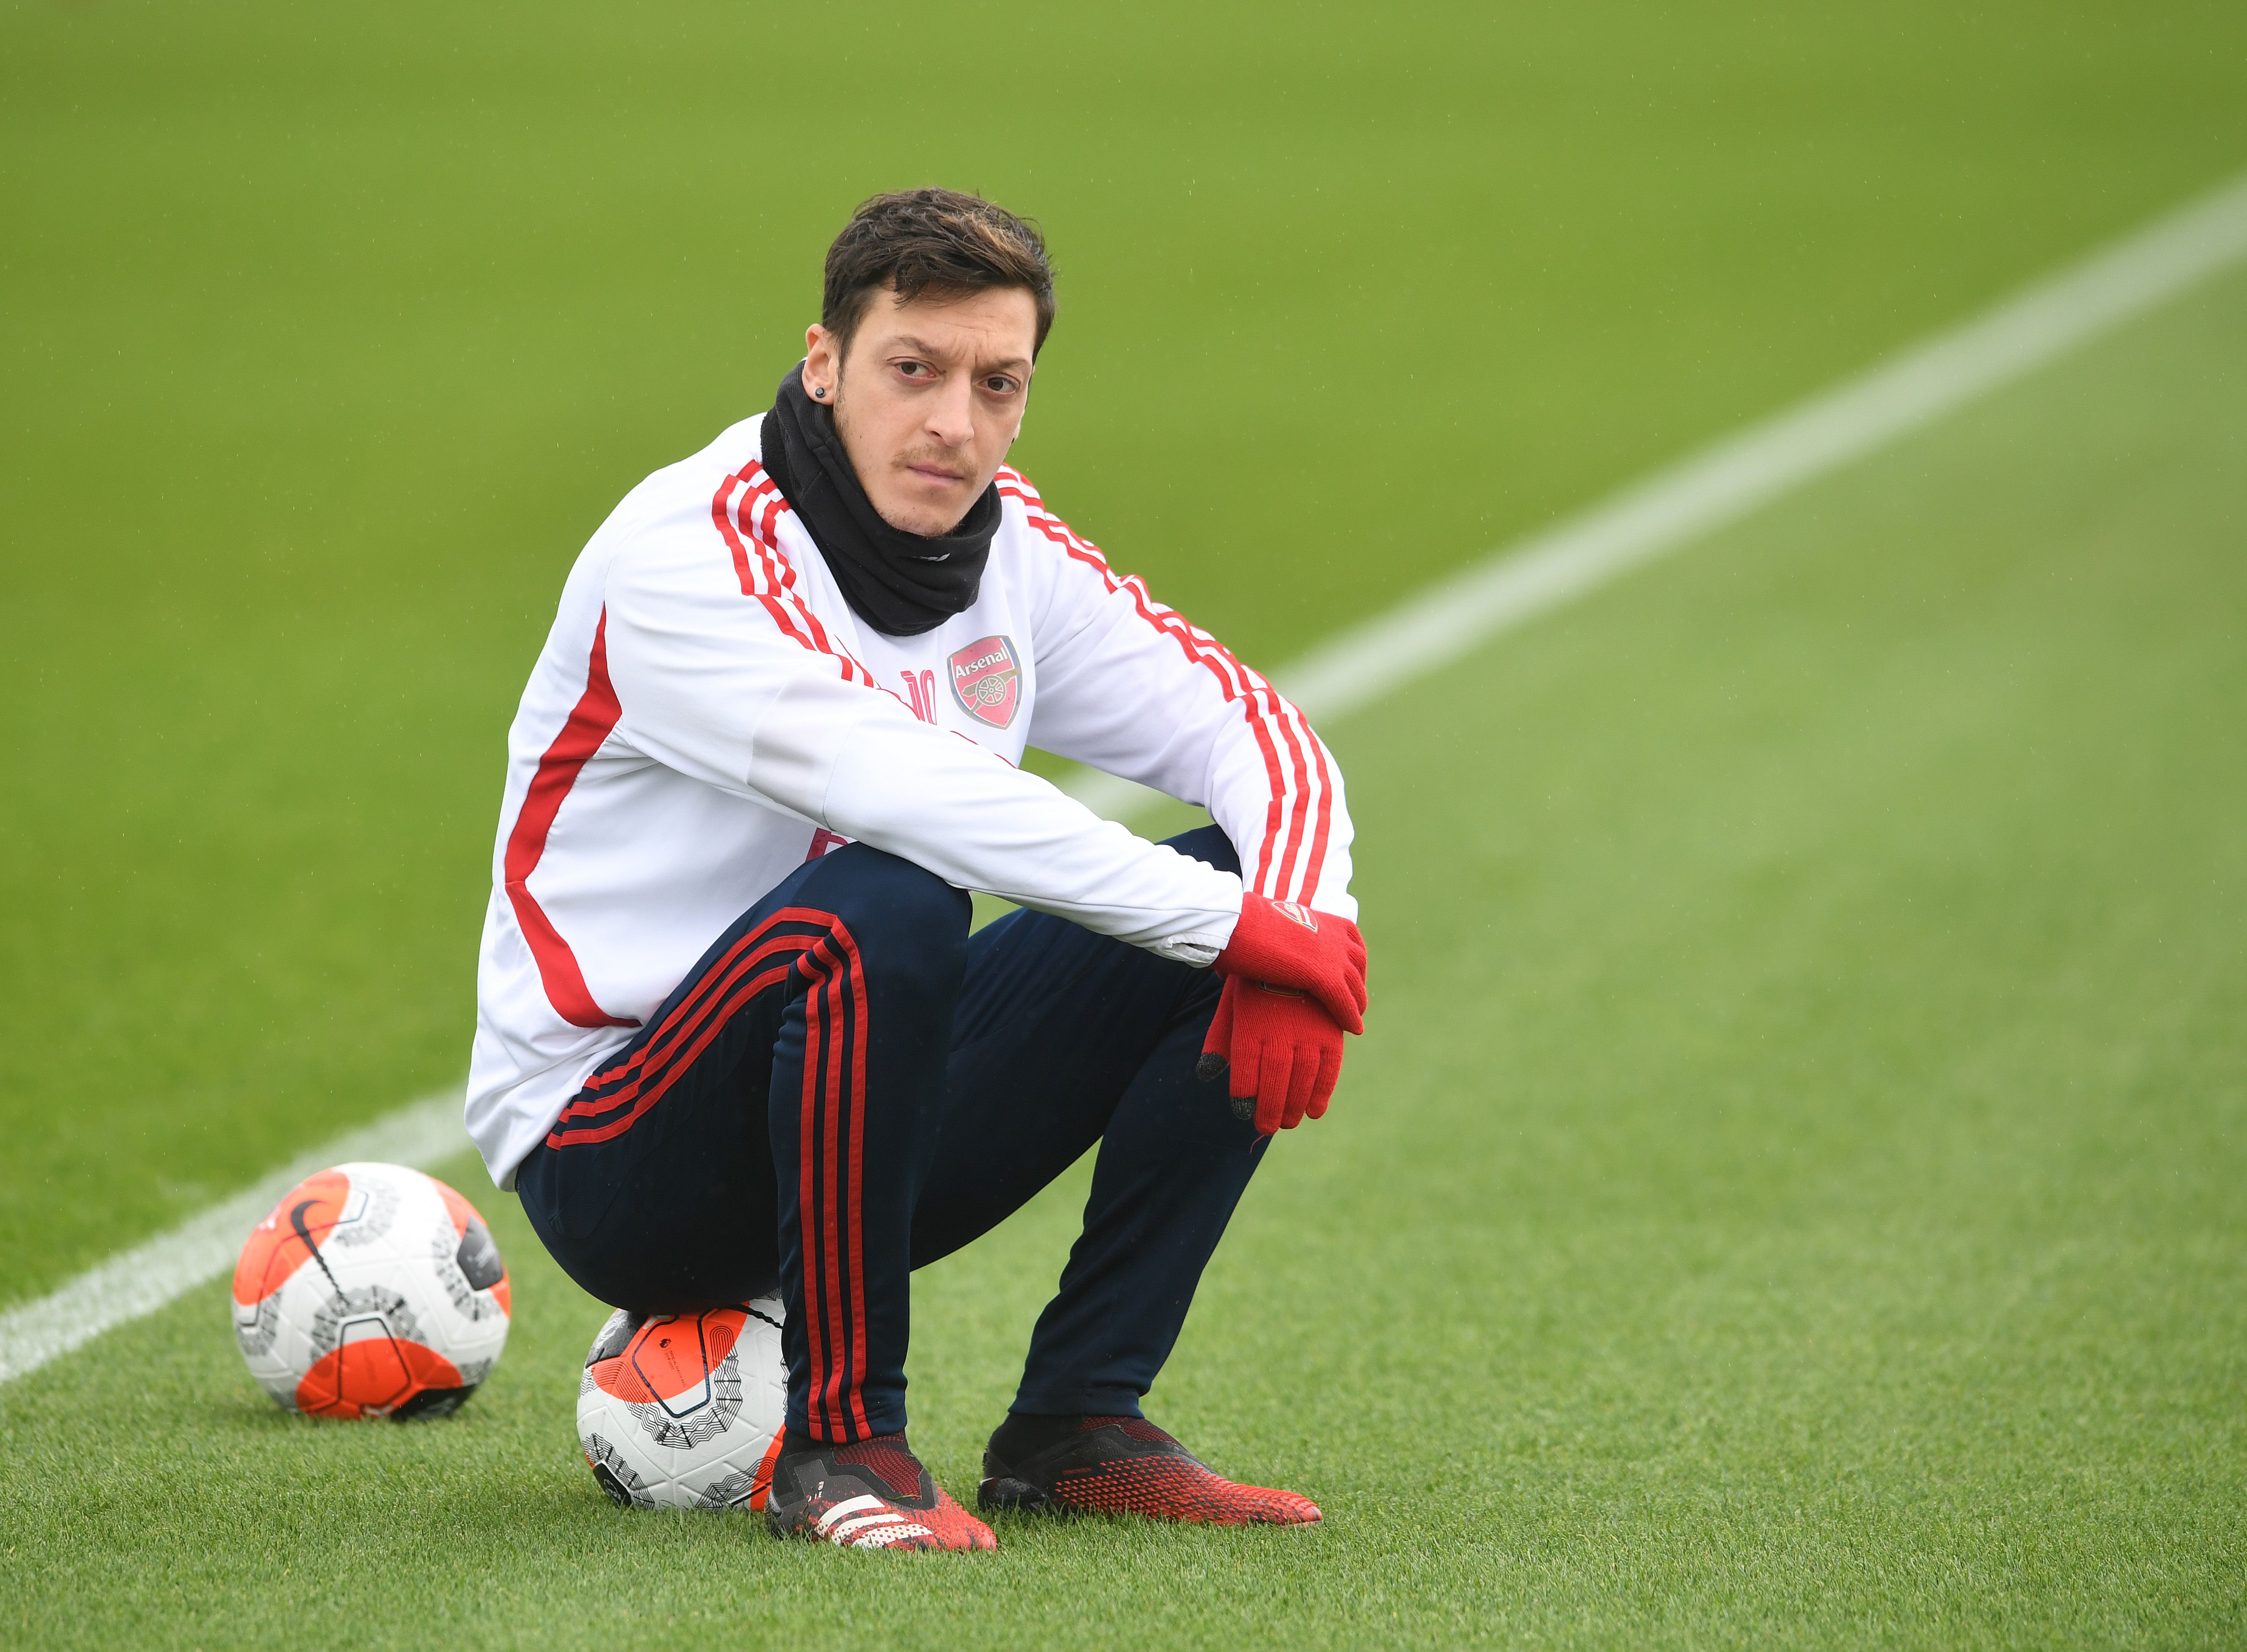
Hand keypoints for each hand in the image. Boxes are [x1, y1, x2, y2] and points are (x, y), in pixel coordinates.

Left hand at [1198, 975, 1347, 1134]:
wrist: (1294, 951)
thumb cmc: (1255, 986)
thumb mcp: (1232, 1006)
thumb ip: (1220, 1040)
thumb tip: (1206, 1074)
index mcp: (1251, 1023)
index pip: (1245, 1067)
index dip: (1244, 1092)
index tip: (1242, 1111)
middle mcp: (1280, 1029)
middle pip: (1274, 1079)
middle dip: (1270, 1108)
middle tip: (1266, 1127)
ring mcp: (1309, 1030)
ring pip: (1302, 1078)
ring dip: (1295, 1106)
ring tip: (1288, 1123)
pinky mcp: (1331, 1031)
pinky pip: (1329, 1068)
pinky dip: (1322, 1092)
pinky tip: (1314, 1111)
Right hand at [1211, 893, 1367, 1033]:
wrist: (1238, 924)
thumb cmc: (1242, 926)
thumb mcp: (1274, 930)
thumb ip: (1278, 942)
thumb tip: (1250, 958)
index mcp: (1327, 920)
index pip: (1353, 945)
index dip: (1354, 965)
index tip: (1350, 979)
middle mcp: (1336, 937)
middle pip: (1358, 967)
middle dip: (1357, 985)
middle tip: (1355, 1003)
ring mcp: (1334, 957)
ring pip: (1355, 987)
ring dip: (1357, 1006)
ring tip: (1355, 1022)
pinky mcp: (1326, 977)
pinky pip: (1345, 1003)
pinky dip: (1350, 1017)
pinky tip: (1354, 1030)